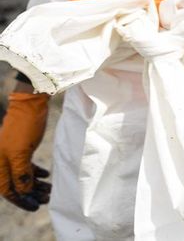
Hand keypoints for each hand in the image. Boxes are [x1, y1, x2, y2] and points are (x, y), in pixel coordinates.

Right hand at [0, 91, 50, 210]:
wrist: (30, 104)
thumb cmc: (23, 127)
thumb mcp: (21, 153)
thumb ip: (21, 174)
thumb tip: (24, 192)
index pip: (7, 190)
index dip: (21, 200)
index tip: (36, 206)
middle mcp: (2, 162)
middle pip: (16, 185)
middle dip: (31, 194)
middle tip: (47, 199)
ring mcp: (12, 155)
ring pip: (23, 176)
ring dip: (36, 184)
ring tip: (50, 189)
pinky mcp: (22, 148)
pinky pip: (27, 166)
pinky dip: (36, 172)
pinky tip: (46, 175)